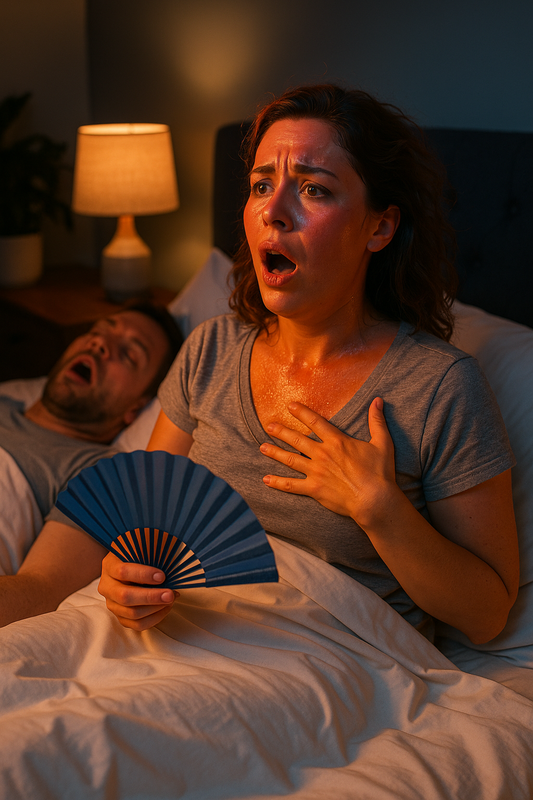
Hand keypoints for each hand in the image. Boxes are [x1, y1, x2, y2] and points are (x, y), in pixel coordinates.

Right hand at [98, 552, 178, 630]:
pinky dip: (155, 618)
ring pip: (132, 613)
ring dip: (155, 608)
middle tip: (170, 594)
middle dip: (150, 597)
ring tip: (171, 598)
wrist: (136, 563)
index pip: (122, 572)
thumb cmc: (142, 552)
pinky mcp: (121, 616)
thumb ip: (150, 545)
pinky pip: (137, 625)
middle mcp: (106, 586)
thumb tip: (165, 548)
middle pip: (125, 597)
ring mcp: (112, 603)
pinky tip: (166, 607)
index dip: (143, 575)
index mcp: (110, 564)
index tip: (162, 576)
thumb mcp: (143, 543)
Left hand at [259, 397, 396, 527]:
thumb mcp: (382, 443)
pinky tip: (266, 479)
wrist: (374, 500)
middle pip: (297, 439)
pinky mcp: (314, 489)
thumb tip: (378, 400)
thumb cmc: (380, 472)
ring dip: (275, 452)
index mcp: (336, 442)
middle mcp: (323, 454)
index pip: (315, 423)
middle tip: (269, 426)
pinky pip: (292, 485)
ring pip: (291, 459)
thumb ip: (377, 421)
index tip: (290, 406)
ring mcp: (316, 472)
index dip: (301, 413)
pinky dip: (278, 483)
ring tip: (262, 447)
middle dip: (281, 432)